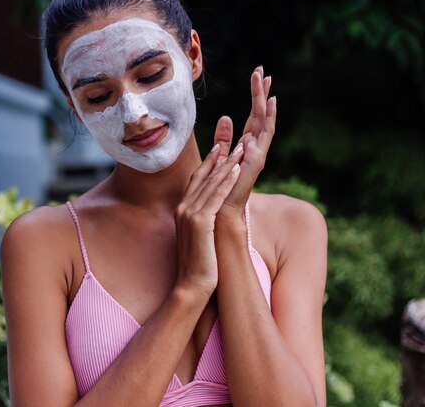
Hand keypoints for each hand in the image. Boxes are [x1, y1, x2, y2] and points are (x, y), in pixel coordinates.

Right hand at [173, 140, 244, 296]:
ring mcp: (189, 215)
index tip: (220, 145)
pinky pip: (216, 196)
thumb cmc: (198, 266)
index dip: (209, 161)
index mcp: (182, 210)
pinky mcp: (200, 223)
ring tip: (242, 147)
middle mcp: (183, 208)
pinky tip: (237, 168)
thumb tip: (213, 215)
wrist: (190, 288)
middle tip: (231, 135)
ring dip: (227, 162)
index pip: (197, 179)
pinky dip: (226, 181)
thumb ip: (204, 221)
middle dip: (219, 153)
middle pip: (203, 174)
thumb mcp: (200, 238)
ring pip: (211, 182)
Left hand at [217, 66, 276, 222]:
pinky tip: (270, 105)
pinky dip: (266, 124)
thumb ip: (224, 138)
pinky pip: (262, 140)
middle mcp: (255, 148)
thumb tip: (225, 116)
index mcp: (247, 144)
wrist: (222, 215)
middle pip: (261, 114)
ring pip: (263, 123)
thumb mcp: (220, 157)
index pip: (254, 114)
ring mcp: (257, 155)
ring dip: (264, 101)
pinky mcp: (254, 165)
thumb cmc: (220, 190)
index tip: (259, 73)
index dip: (257, 95)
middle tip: (263, 69)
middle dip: (262, 92)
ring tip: (266, 82)